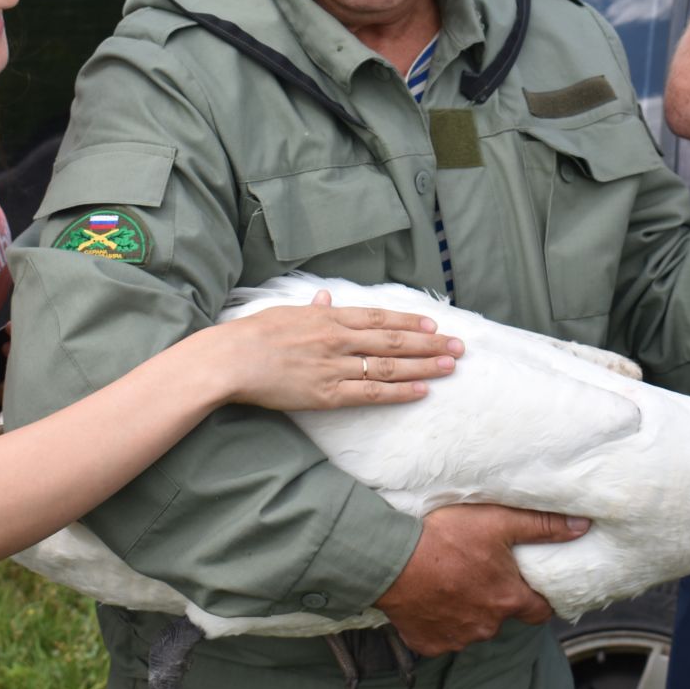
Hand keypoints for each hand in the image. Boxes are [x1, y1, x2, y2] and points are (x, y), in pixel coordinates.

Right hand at [210, 290, 461, 411]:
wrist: (230, 359)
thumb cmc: (253, 334)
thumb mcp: (286, 311)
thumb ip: (313, 307)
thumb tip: (327, 295)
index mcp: (329, 316)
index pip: (379, 317)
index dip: (409, 320)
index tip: (433, 323)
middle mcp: (338, 338)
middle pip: (394, 339)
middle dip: (429, 343)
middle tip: (458, 345)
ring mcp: (335, 366)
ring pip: (389, 366)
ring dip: (423, 365)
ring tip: (450, 365)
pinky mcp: (328, 393)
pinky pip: (371, 393)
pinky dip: (399, 392)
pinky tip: (422, 390)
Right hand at [375, 504, 589, 656]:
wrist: (391, 561)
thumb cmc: (444, 538)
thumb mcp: (498, 522)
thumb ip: (542, 526)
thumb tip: (582, 527)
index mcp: (508, 599)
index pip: (540, 611)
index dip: (538, 599)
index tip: (530, 586)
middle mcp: (486, 626)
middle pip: (502, 617)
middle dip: (495, 598)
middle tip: (479, 572)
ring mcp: (456, 638)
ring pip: (471, 627)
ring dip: (467, 610)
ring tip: (450, 582)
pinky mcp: (428, 644)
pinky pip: (441, 636)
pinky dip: (439, 621)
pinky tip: (430, 598)